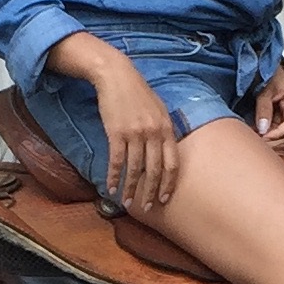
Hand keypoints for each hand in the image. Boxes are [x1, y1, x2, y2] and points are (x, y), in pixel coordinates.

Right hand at [89, 58, 179, 208]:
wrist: (116, 75)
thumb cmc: (137, 93)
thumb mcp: (159, 109)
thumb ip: (164, 130)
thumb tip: (167, 150)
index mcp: (166, 128)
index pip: (172, 163)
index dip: (168, 183)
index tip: (164, 198)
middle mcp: (153, 133)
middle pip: (155, 170)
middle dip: (151, 192)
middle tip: (147, 207)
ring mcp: (135, 133)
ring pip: (135, 169)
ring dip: (131, 188)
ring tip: (127, 202)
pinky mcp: (116, 132)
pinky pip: (116, 161)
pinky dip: (113, 176)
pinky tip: (110, 187)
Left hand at [251, 69, 283, 138]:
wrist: (266, 68)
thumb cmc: (268, 75)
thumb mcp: (263, 93)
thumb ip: (263, 110)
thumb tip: (263, 129)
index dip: (278, 133)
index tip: (265, 137)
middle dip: (275, 134)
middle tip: (260, 138)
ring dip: (272, 132)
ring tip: (258, 133)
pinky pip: (281, 125)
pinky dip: (271, 128)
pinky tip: (261, 129)